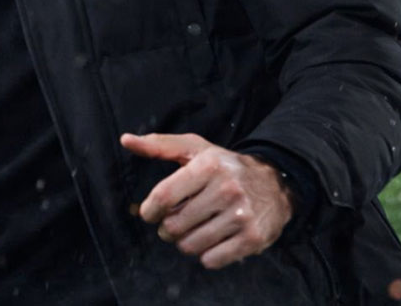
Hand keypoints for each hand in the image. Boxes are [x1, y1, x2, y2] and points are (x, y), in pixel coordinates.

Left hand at [120, 132, 292, 269]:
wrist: (275, 184)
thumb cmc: (225, 166)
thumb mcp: (195, 149)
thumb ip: (158, 145)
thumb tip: (125, 139)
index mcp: (208, 166)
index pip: (164, 196)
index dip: (150, 210)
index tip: (150, 213)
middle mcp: (227, 189)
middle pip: (175, 225)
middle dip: (167, 228)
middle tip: (175, 222)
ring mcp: (241, 215)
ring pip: (191, 245)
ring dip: (185, 242)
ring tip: (193, 230)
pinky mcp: (253, 238)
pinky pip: (212, 260)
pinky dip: (206, 255)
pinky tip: (212, 240)